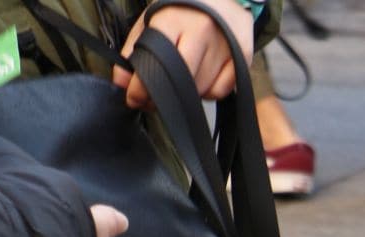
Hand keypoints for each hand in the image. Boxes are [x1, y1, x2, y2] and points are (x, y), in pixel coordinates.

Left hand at [115, 0, 255, 106]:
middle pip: (180, 80)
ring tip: (181, 79)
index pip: (156, 61)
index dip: (143, 85)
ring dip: (186, 92)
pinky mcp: (242, 58)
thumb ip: (135, 49)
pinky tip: (202, 78)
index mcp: (174, 18)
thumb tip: (121, 82)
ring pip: (200, 88)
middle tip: (154, 97)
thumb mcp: (153, 20)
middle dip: (163, 95)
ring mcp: (225, 45)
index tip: (134, 98)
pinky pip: (219, 91)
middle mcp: (202, 31)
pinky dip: (207, 92)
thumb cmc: (182, 10)